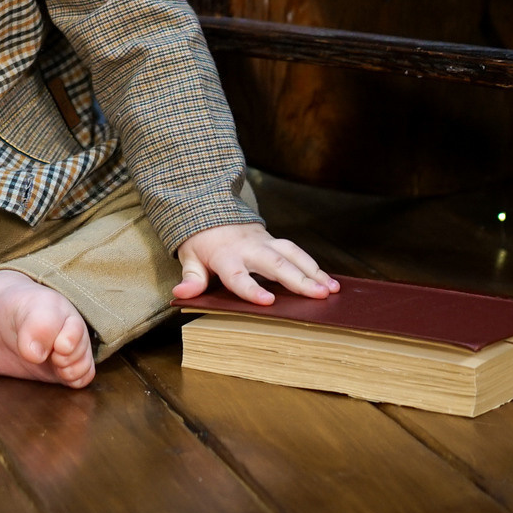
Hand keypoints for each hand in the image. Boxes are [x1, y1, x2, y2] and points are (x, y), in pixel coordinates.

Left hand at [174, 223, 337, 303]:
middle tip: (319, 295)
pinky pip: (298, 252)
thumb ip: (191, 278)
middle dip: (299, 279)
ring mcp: (265, 242)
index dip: (252, 289)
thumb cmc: (201, 242)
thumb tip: (180, 295)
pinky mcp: (276, 241)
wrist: (211, 210)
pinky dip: (315, 266)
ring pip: (292, 254)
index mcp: (225, 256)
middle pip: (275, 264)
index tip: (268, 301)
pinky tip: (330, 281)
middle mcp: (249, 248)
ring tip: (331, 290)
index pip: (238, 276)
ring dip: (313, 271)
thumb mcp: (189, 258)